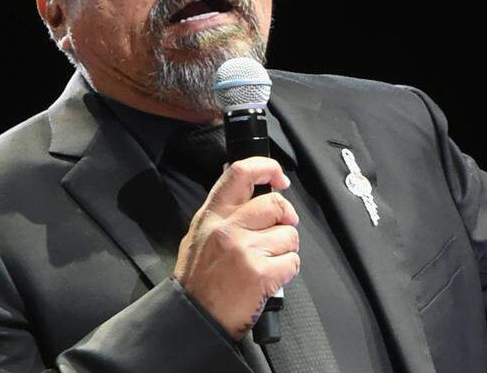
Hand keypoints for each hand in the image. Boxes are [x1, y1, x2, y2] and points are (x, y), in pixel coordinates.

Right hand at [173, 157, 299, 338]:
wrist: (193, 318)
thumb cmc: (197, 281)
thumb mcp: (199, 235)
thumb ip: (224, 213)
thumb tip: (251, 194)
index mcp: (213, 215)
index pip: (242, 173)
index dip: (267, 168)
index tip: (280, 178)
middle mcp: (228, 229)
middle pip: (276, 204)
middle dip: (285, 218)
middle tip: (278, 232)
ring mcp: (246, 251)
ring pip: (289, 235)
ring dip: (285, 250)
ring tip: (265, 262)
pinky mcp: (261, 274)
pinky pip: (293, 262)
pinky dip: (287, 272)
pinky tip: (269, 279)